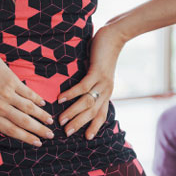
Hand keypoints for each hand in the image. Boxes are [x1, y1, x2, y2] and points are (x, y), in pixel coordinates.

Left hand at [0, 33, 54, 146]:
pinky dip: (37, 99)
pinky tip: (44, 104)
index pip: (10, 130)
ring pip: (29, 109)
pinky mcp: (11, 80)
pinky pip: (27, 93)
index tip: (36, 143)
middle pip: (23, 122)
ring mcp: (6, 94)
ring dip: (41, 117)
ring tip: (51, 122)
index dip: (25, 137)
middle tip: (50, 136)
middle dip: (38, 131)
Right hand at [56, 25, 125, 139]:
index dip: (94, 127)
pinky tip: (60, 99)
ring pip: (87, 102)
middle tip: (67, 133)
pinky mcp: (96, 72)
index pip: (102, 115)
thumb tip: (79, 95)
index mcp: (107, 93)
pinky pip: (82, 87)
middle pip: (93, 112)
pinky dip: (71, 94)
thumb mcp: (99, 75)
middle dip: (79, 124)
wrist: (114, 37)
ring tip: (61, 120)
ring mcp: (102, 82)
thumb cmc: (103, 55)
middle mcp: (106, 91)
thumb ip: (92, 86)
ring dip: (73, 112)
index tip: (87, 138)